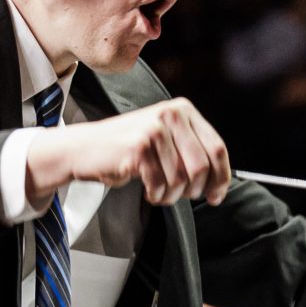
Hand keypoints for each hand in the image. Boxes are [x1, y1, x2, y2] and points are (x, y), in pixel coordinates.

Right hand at [30, 97, 231, 206]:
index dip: (221, 178)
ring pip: (182, 179)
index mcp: (184, 110)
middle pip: (202, 166)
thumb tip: (221, 183)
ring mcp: (154, 128)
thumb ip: (193, 152)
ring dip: (172, 196)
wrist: (84, 149)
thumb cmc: (129, 149)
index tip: (216, 196)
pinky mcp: (139, 146)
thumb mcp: (167, 141)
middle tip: (180, 196)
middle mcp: (172, 114)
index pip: (217, 149)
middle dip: (194, 190)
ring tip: (159, 193)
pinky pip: (160, 184)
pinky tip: (148, 191)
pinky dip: (156, 195)